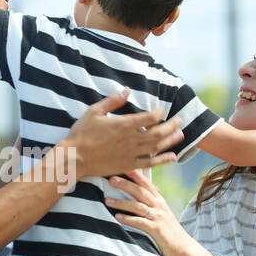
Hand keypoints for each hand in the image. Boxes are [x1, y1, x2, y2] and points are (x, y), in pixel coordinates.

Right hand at [62, 89, 184, 181]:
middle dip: (172, 125)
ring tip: (180, 135)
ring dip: (171, 140)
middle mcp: (130, 139)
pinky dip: (163, 160)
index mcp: (123, 124)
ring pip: (157, 146)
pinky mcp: (128, 165)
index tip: (162, 110)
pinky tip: (173, 157)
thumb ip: (112, 100)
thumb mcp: (94, 111)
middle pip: (158, 132)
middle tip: (180, 121)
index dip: (160, 113)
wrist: (74, 158)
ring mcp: (130, 153)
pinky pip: (150, 163)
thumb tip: (127, 90)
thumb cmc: (82, 133)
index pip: (150, 117)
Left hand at [103, 168, 193, 255]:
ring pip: (138, 206)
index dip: (134, 174)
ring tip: (107, 200)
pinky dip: (128, 219)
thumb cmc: (168, 230)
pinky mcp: (157, 230)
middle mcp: (159, 206)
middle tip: (110, 179)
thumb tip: (136, 191)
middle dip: (125, 184)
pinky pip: (140, 222)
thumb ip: (150, 201)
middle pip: (140, 191)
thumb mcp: (161, 212)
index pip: (145, 183)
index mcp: (158, 199)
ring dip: (121, 202)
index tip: (121, 166)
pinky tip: (117, 218)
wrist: (182, 247)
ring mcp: (158, 217)